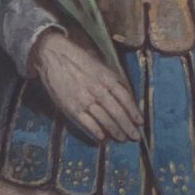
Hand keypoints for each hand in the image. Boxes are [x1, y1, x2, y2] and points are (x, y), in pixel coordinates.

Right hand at [32, 25, 143, 144]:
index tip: (140, 121)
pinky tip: (102, 139)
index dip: (134, 111)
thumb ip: (112, 78)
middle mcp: (98, 90)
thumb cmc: (79, 58)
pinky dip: (96, 132)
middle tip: (135, 137)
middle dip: (128, 126)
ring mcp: (84, 100)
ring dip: (115, 131)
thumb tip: (125, 93)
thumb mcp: (100, 63)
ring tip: (123, 139)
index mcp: (107, 78)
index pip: (125, 98)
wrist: (54, 55)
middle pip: (117, 112)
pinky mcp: (71, 108)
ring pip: (104, 120)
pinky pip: (86, 123)